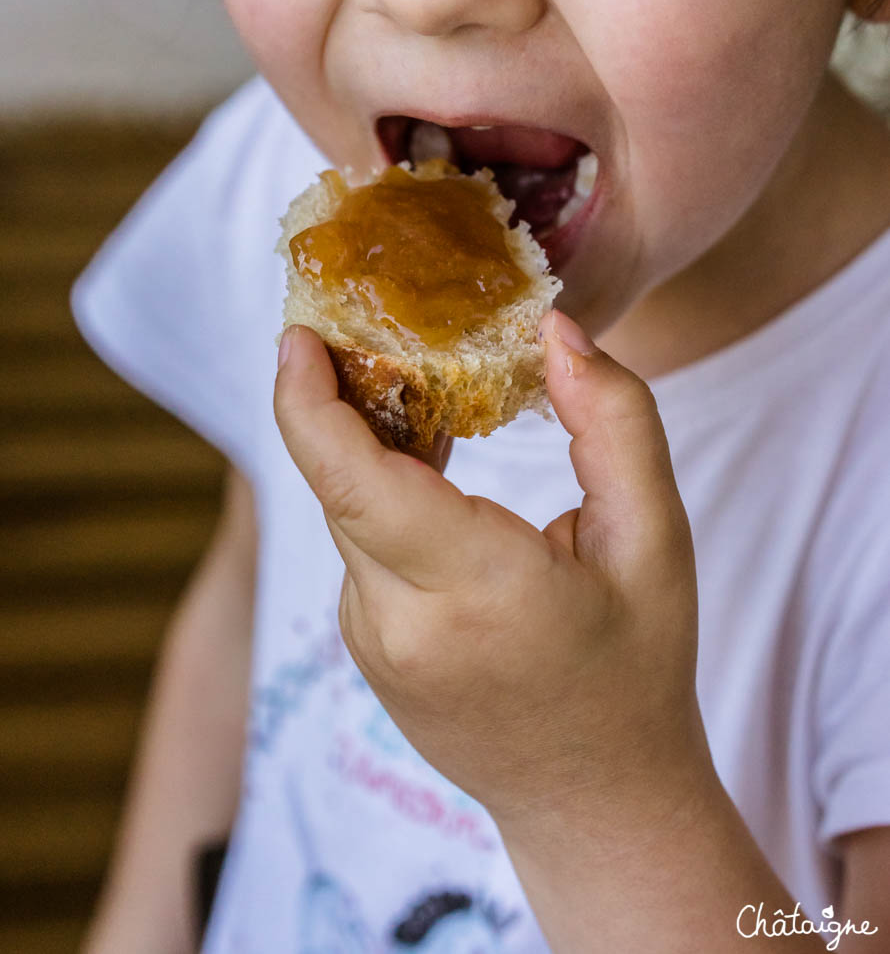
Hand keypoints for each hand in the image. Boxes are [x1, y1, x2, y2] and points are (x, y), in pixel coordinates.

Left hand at [273, 311, 705, 828]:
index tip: (299, 335)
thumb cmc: (635, 669)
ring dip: (370, 445)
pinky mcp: (367, 648)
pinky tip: (432, 469)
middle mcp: (398, 624)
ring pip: (348, 512)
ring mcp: (372, 644)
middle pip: (339, 483)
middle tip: (377, 325)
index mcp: (473, 591)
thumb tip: (554, 331)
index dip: (307, 400)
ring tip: (420, 385)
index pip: (351, 480)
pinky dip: (381, 495)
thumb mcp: (655, 537)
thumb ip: (614, 419)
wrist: (593, 801)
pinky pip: (360, 548)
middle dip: (340, 399)